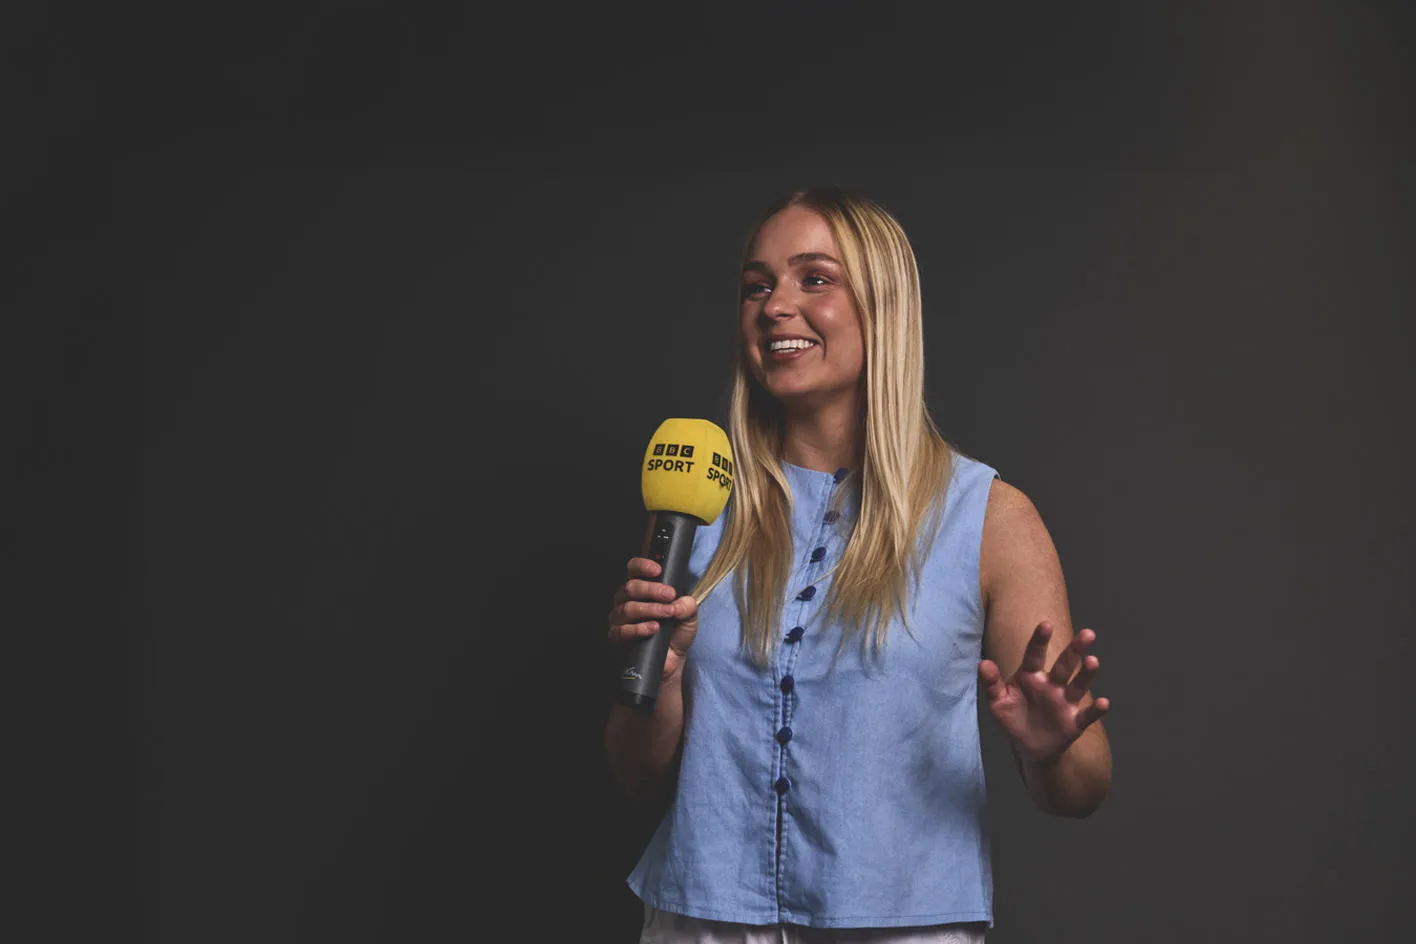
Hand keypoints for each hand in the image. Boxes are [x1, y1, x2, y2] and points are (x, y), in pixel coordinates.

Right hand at [606, 557, 699, 683]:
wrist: (672, 661)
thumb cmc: (676, 634)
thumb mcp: (689, 615)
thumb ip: (687, 604)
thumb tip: (678, 601)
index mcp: (640, 590)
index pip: (633, 570)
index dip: (642, 566)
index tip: (658, 570)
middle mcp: (626, 601)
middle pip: (630, 587)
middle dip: (652, 590)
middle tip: (669, 595)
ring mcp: (619, 619)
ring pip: (628, 608)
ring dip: (651, 609)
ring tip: (667, 614)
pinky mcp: (617, 638)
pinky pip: (622, 630)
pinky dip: (639, 628)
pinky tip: (653, 628)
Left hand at [979, 622, 1109, 764]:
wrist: (1028, 747)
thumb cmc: (1012, 718)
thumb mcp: (997, 703)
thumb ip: (991, 683)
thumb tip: (983, 663)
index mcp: (1031, 676)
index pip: (1035, 655)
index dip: (1040, 641)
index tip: (1046, 625)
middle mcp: (1051, 685)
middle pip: (1064, 665)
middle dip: (1075, 650)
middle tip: (1088, 633)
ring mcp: (1064, 703)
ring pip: (1078, 685)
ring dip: (1087, 674)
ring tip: (1093, 661)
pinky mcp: (1074, 722)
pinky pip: (1087, 714)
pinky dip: (1096, 710)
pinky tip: (1105, 702)